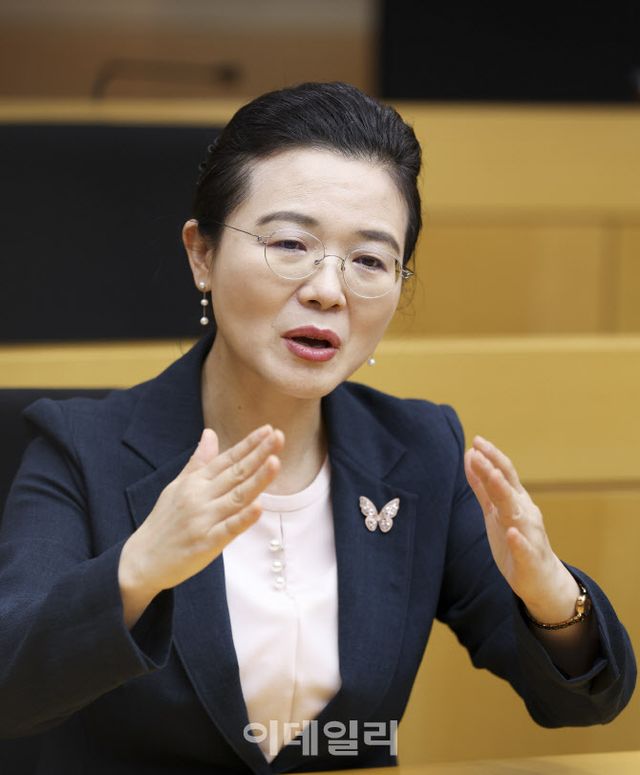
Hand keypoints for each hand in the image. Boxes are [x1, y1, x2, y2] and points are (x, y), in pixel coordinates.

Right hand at [118, 425, 283, 625]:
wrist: (141, 560)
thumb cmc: (164, 521)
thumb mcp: (178, 486)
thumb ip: (199, 461)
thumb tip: (210, 433)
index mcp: (195, 482)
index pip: (227, 459)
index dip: (249, 444)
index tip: (269, 430)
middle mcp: (200, 497)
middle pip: (236, 473)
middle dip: (259, 454)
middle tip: (279, 437)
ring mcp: (203, 520)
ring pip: (237, 497)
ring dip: (257, 480)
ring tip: (275, 462)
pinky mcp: (206, 544)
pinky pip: (228, 529)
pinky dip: (243, 519)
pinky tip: (259, 507)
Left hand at [464, 436, 578, 623]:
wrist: (540, 579)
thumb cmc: (515, 540)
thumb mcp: (495, 510)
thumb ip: (483, 485)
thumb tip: (470, 456)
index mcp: (515, 501)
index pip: (505, 473)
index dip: (492, 457)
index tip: (476, 440)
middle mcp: (524, 513)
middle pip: (508, 487)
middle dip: (494, 468)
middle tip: (480, 450)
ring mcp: (529, 535)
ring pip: (517, 512)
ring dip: (506, 494)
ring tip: (495, 477)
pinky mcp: (529, 559)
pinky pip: (525, 549)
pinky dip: (519, 541)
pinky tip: (513, 533)